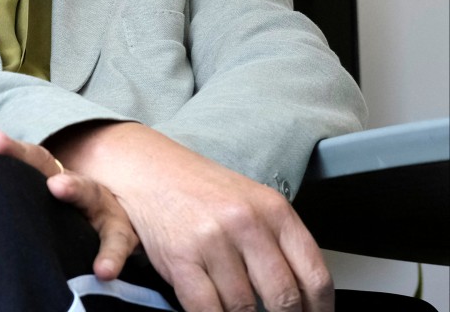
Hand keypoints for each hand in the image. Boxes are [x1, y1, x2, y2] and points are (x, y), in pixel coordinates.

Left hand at [0, 129, 138, 280]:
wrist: (111, 227)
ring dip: (74, 187)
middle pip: (42, 162)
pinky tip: (102, 270)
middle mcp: (65, 181)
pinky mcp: (117, 231)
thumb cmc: (55, 214)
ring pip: (87, 190)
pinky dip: (110, 255)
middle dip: (19, 152)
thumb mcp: (24, 199)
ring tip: (57, 187)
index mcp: (38, 175)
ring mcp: (95, 203)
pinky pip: (117, 241)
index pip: (12, 160)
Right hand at [50, 123, 332, 311]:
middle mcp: (246, 223)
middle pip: (283, 297)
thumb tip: (301, 294)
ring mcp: (212, 241)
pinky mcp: (180, 257)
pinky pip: (207, 308)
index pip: (314, 276)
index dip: (318, 310)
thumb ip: (278, 243)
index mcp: (274, 210)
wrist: (147, 168)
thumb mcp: (251, 203)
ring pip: (244, 307)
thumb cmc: (200, 188)